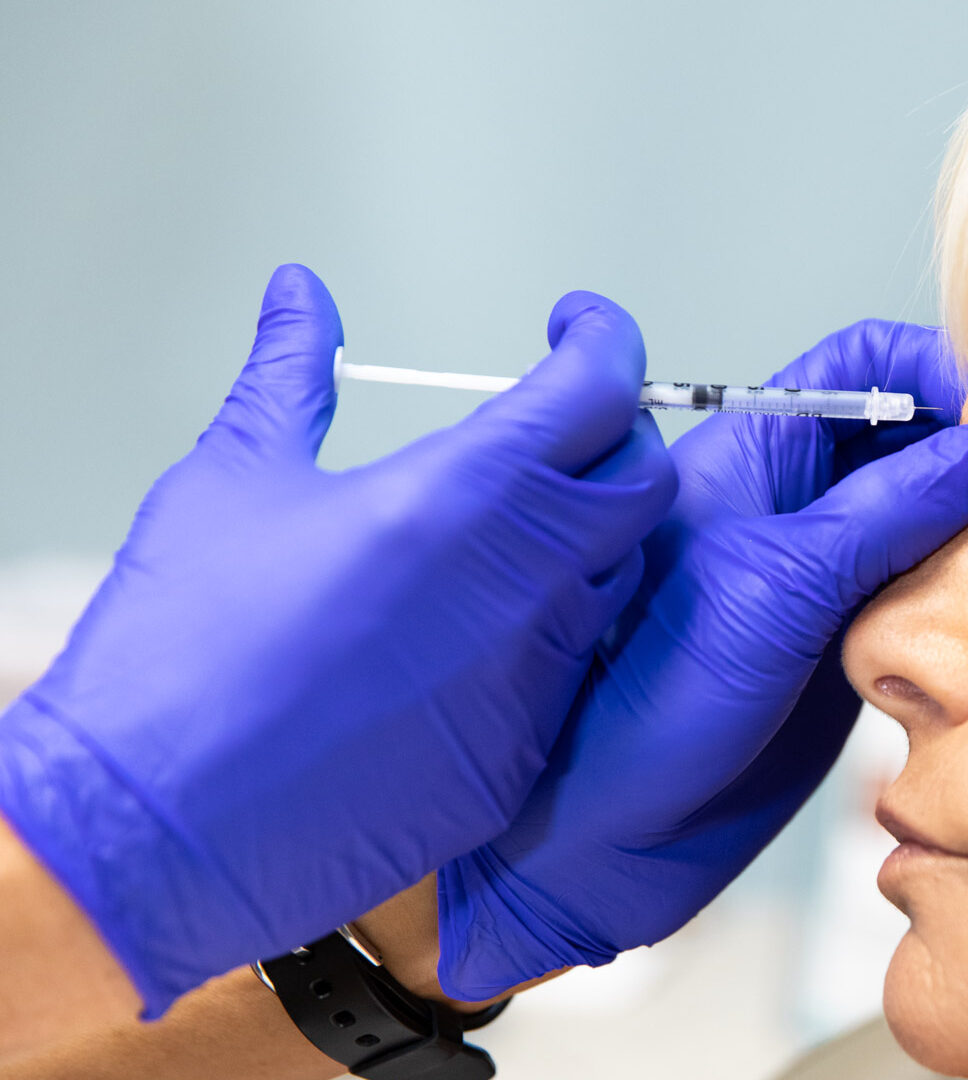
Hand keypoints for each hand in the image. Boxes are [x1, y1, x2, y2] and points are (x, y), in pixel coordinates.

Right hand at [0, 265, 676, 1014]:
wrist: (151, 830)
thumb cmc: (179, 652)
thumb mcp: (231, 479)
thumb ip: (289, 373)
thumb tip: (302, 295)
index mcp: (465, 495)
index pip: (603, 386)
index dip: (605, 339)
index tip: (578, 328)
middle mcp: (529, 583)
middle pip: (643, 479)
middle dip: (616, 434)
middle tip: (555, 424)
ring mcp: (538, 677)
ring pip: (618, 576)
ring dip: (586, 536)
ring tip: (504, 527)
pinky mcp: (525, 754)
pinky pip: (575, 668)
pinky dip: (550, 627)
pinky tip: (474, 628)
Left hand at [435, 320, 967, 997]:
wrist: (607, 839)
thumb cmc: (645, 706)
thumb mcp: (774, 587)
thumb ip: (883, 513)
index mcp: (759, 455)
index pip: (865, 364)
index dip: (938, 369)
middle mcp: (799, 505)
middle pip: (915, 434)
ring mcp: (828, 577)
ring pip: (935, 516)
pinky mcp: (850, 647)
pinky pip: (932, 594)